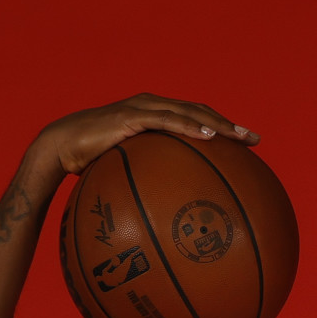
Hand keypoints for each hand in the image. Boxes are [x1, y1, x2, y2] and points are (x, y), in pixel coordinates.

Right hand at [30, 93, 259, 176]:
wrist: (61, 149)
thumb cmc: (93, 164)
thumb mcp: (129, 171)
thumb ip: (151, 180)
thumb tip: (171, 211)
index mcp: (156, 116)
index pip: (196, 118)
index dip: (222, 128)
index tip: (246, 144)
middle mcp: (153, 106)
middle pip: (201, 112)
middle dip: (229, 126)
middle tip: (254, 140)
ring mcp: (143, 108)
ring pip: (189, 112)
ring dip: (217, 124)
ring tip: (239, 137)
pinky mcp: (132, 115)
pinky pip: (167, 121)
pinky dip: (190, 126)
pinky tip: (208, 137)